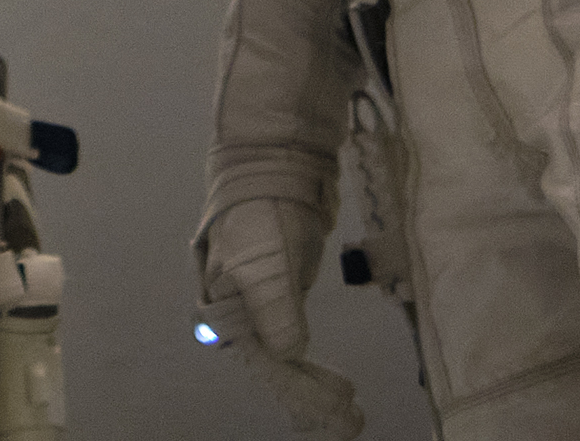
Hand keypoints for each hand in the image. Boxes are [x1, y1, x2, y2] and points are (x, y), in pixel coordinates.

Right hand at [197, 196, 363, 438]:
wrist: (272, 165)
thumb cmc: (261, 212)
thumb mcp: (267, 260)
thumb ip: (274, 308)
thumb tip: (286, 353)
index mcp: (225, 305)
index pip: (266, 362)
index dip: (303, 391)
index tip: (344, 407)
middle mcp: (236, 310)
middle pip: (272, 367)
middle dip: (309, 397)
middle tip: (354, 421)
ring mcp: (257, 301)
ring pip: (281, 357)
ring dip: (310, 385)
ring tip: (348, 406)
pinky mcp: (278, 291)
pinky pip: (290, 339)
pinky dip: (306, 363)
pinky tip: (328, 379)